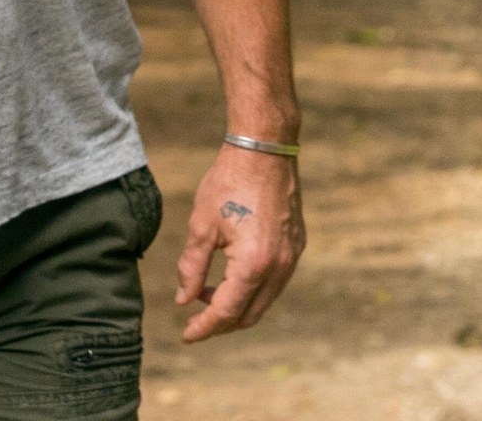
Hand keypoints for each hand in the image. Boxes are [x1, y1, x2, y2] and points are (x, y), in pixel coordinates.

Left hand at [175, 146, 303, 340]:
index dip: (203, 328)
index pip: (226, 312)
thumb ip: (191, 268)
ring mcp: (292, 255)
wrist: (265, 147)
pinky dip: (254, 289)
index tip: (185, 334)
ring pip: (265, 300)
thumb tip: (184, 299)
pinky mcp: (297, 244)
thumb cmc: (229, 181)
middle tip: (195, 317)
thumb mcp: (201, 226)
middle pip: (249, 315)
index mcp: (253, 264)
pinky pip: (276, 281)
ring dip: (238, 306)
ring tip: (209, 293)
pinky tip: (232, 275)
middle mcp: (279, 266)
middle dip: (221, 323)